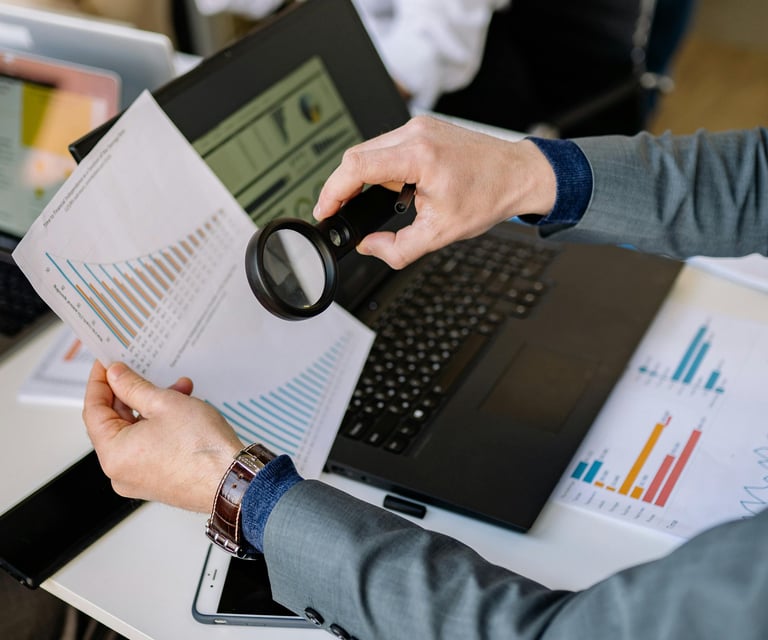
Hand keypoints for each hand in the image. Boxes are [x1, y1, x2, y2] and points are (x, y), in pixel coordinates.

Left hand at [82, 361, 242, 512]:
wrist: (232, 479)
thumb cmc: (201, 448)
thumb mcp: (164, 403)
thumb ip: (133, 387)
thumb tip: (116, 376)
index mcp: (113, 454)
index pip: (93, 411)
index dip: (100, 382)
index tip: (106, 365)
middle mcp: (120, 471)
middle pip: (114, 423)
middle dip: (132, 394)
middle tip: (140, 372)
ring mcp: (138, 479)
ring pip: (135, 433)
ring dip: (152, 408)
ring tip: (178, 390)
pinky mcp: (157, 481)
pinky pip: (148, 447)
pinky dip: (159, 427)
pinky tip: (181, 410)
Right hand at [313, 115, 555, 268]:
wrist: (517, 174)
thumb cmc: (488, 196)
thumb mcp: (440, 234)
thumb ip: (397, 249)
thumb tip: (370, 246)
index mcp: (420, 156)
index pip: (357, 166)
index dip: (333, 189)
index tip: (326, 208)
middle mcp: (417, 134)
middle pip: (357, 155)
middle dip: (342, 185)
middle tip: (337, 210)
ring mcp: (419, 127)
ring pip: (370, 149)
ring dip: (361, 176)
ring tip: (364, 202)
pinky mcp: (423, 128)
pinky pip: (387, 145)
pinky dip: (378, 167)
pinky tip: (388, 186)